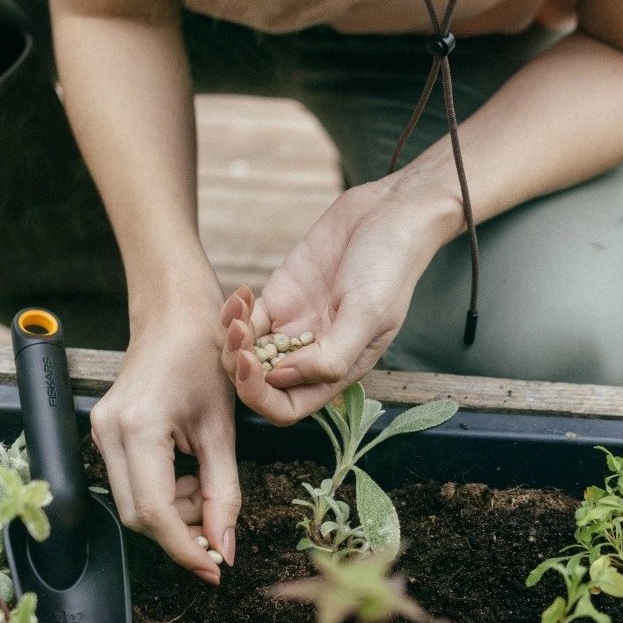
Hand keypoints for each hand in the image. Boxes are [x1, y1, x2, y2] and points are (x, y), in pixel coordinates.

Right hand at [91, 283, 239, 583]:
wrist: (175, 314)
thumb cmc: (206, 358)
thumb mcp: (224, 430)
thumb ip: (224, 493)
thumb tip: (225, 550)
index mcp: (139, 427)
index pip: (155, 512)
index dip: (186, 547)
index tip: (215, 568)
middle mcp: (108, 433)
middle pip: (138, 516)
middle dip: (180, 532)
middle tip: (217, 530)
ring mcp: (100, 432)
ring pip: (132, 504)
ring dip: (173, 512)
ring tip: (204, 485)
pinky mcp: (104, 432)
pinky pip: (130, 483)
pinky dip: (162, 493)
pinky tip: (187, 473)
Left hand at [220, 174, 459, 424]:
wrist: (391, 215)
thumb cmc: (390, 268)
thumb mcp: (367, 315)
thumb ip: (329, 356)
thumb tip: (281, 378)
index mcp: (337, 371)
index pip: (288, 407)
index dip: (262, 396)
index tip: (252, 365)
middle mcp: (312, 356)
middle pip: (260, 384)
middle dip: (240, 367)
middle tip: (238, 332)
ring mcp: (293, 327)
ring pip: (247, 354)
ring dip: (232, 340)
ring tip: (237, 311)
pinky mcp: (281, 298)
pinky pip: (245, 320)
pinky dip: (233, 312)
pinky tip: (241, 294)